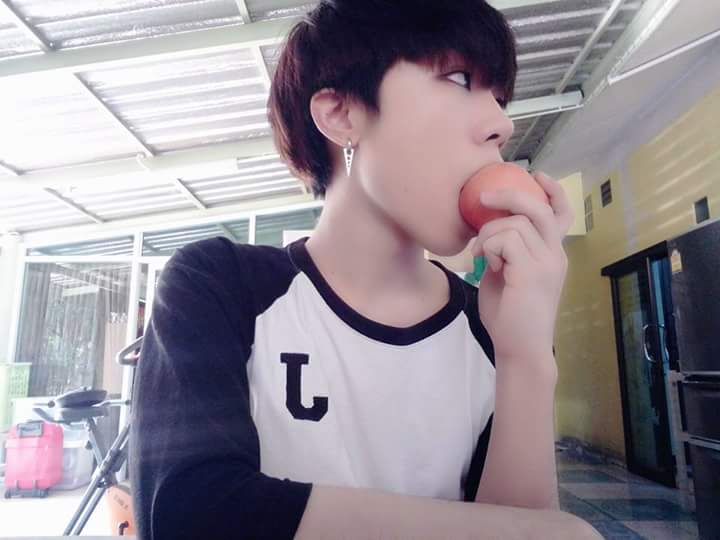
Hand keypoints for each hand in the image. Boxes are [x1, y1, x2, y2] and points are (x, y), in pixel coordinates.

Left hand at [470, 171, 574, 364]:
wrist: (521, 348)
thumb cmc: (511, 317)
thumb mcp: (509, 276)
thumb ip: (508, 251)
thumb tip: (489, 229)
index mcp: (552, 254)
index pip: (560, 214)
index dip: (552, 191)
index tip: (536, 175)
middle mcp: (555, 254)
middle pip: (538, 208)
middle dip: (509, 196)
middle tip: (483, 199)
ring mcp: (546, 262)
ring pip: (514, 223)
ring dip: (488, 235)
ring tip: (482, 257)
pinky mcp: (531, 271)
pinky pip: (505, 238)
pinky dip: (489, 247)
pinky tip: (486, 266)